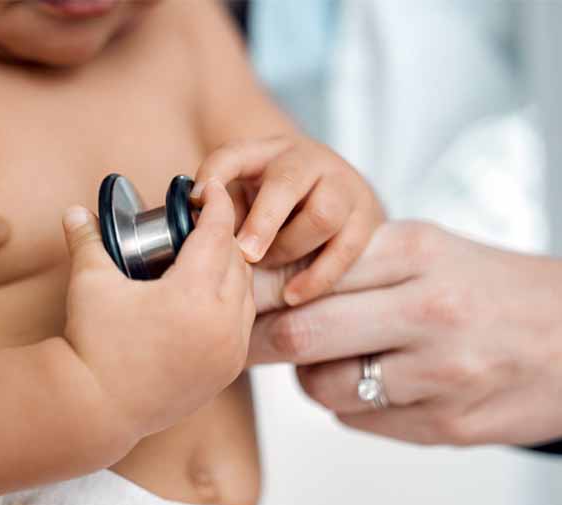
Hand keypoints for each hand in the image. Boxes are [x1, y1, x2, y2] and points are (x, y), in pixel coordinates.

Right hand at [61, 182, 254, 437]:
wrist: (95, 410)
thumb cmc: (92, 344)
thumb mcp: (90, 284)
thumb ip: (87, 240)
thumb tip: (73, 211)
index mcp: (194, 294)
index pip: (218, 233)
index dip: (216, 204)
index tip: (209, 188)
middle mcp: (221, 322)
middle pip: (237, 259)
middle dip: (222, 235)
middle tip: (200, 222)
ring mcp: (229, 349)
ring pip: (246, 292)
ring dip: (232, 269)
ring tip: (207, 256)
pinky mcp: (227, 370)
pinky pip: (243, 323)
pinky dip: (233, 302)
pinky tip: (213, 294)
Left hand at [193, 135, 384, 306]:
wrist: (338, 195)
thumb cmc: (277, 205)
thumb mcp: (245, 196)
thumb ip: (223, 211)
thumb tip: (194, 236)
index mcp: (268, 152)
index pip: (235, 154)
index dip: (214, 174)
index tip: (198, 200)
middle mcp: (308, 161)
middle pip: (287, 183)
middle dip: (262, 221)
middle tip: (245, 254)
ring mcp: (342, 186)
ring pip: (322, 215)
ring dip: (290, 248)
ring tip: (269, 266)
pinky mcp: (367, 218)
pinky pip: (346, 249)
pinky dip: (318, 277)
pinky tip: (293, 295)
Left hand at [249, 222, 561, 445]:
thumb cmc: (490, 288)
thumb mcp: (429, 249)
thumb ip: (352, 263)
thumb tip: (265, 286)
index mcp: (418, 251)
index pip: (305, 271)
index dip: (259, 290)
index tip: (237, 297)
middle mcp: (430, 310)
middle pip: (302, 334)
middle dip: (265, 341)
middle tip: (254, 339)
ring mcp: (441, 374)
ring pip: (323, 387)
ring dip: (312, 376)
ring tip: (337, 358)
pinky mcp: (447, 426)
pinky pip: (358, 420)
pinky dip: (351, 404)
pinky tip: (381, 383)